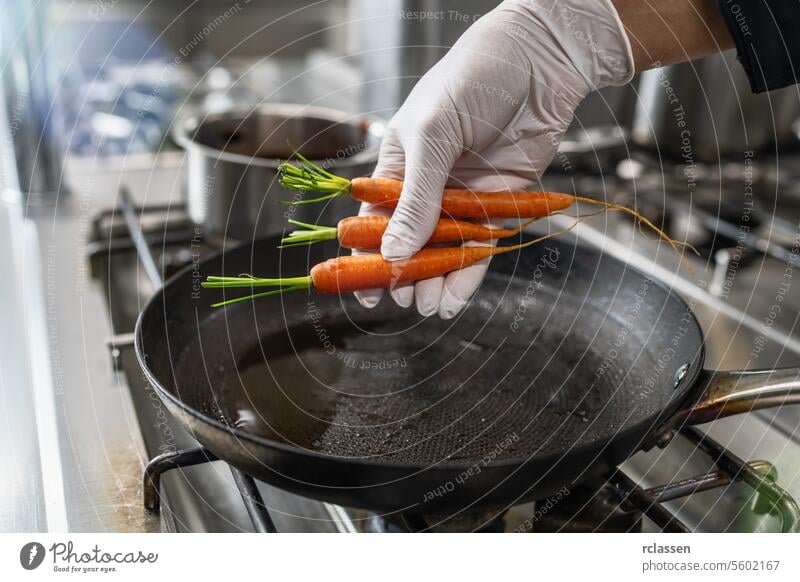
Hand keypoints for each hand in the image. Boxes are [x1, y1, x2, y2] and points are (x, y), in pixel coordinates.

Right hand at [355, 0, 633, 317]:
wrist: (538, 65)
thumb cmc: (471, 82)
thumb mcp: (432, 136)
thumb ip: (416, 198)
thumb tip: (393, 252)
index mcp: (399, 167)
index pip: (374, 220)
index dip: (366, 255)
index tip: (366, 289)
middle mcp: (428, 188)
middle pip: (409, 242)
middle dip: (404, 275)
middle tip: (405, 300)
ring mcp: (462, 199)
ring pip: (443, 251)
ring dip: (434, 281)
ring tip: (429, 307)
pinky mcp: (497, 205)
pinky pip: (479, 247)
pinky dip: (468, 274)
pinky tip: (454, 297)